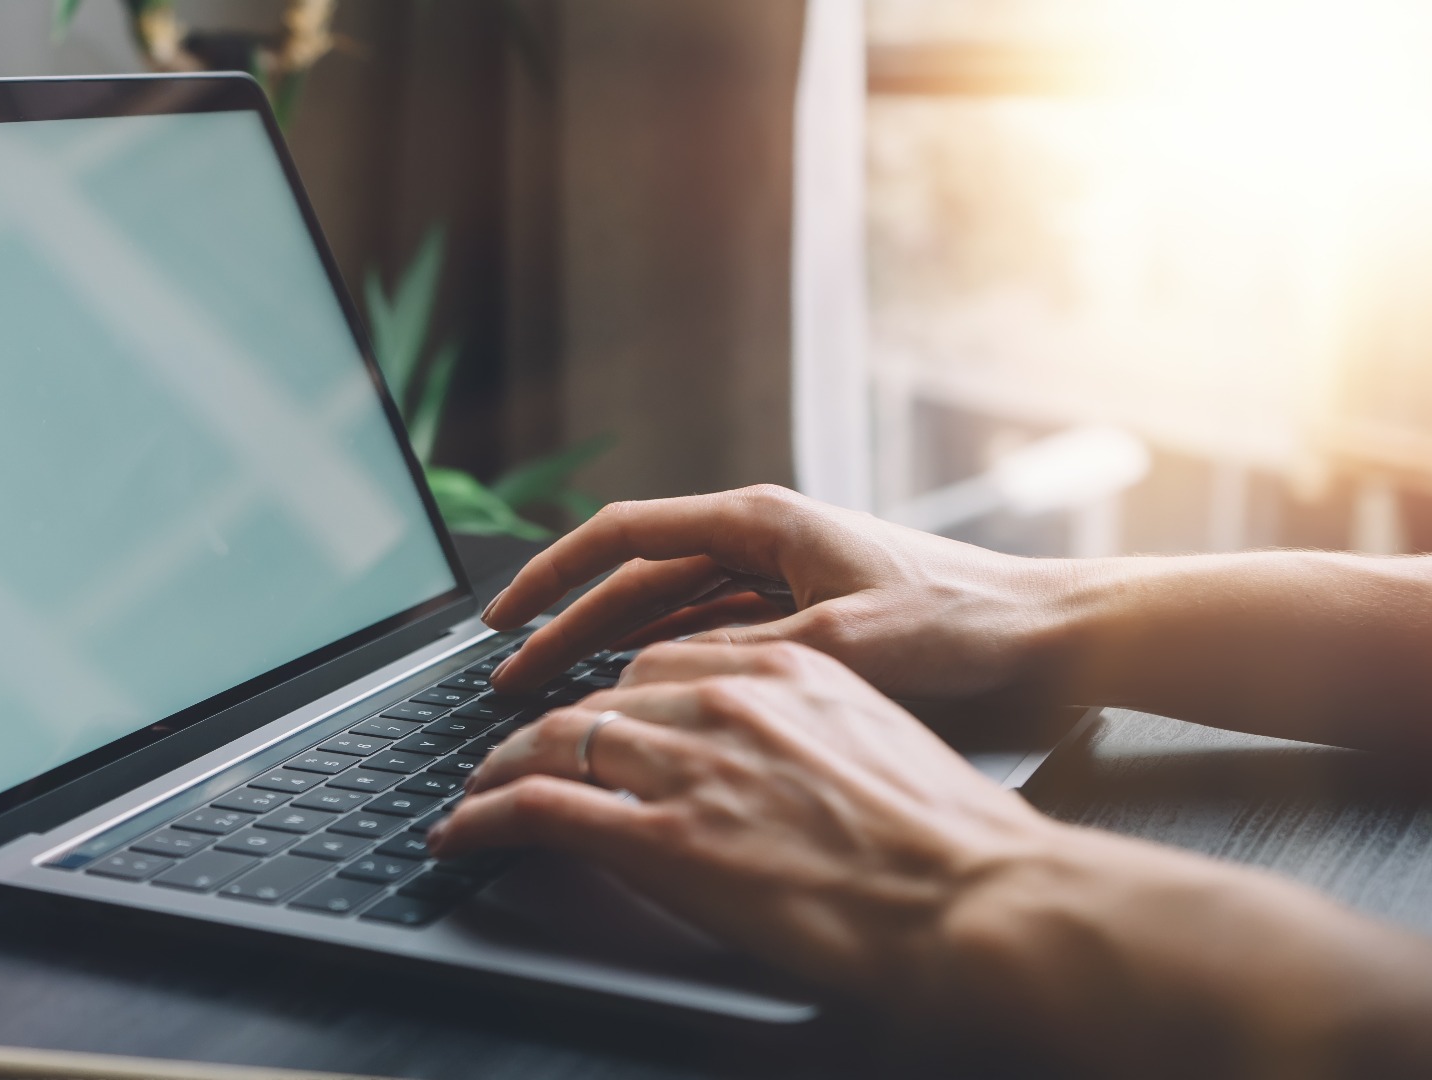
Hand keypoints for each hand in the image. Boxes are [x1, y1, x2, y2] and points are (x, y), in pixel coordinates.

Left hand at [431, 640, 1063, 1008]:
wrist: (977, 897)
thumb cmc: (949, 839)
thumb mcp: (875, 746)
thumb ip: (805, 732)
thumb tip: (769, 760)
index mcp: (784, 668)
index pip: (660, 659)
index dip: (609, 695)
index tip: (588, 719)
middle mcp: (728, 697)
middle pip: (600, 698)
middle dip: (548, 728)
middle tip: (511, 756)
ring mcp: (692, 761)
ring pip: (555, 740)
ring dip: (500, 769)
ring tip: (475, 795)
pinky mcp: (665, 834)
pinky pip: (541, 806)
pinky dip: (487, 816)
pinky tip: (463, 831)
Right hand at [482, 486, 1072, 701]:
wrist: (1051, 634)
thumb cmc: (964, 621)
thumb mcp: (844, 643)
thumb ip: (744, 654)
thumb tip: (652, 680)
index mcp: (762, 520)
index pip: (625, 536)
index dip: (552, 576)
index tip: (503, 618)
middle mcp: (764, 539)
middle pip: (637, 579)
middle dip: (568, 624)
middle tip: (510, 674)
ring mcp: (783, 577)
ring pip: (669, 612)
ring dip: (610, 648)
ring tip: (554, 691)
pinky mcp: (805, 614)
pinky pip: (711, 635)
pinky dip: (666, 664)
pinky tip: (636, 699)